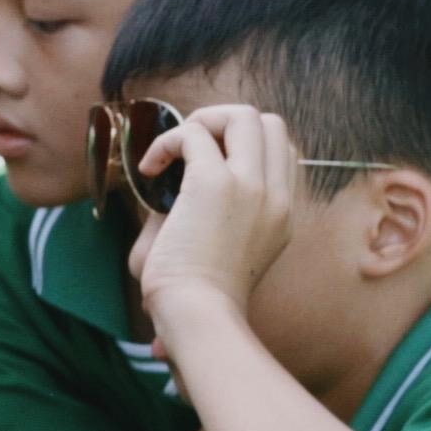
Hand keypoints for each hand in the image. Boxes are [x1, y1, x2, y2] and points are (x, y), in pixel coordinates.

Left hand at [128, 105, 294, 345]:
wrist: (198, 315)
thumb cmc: (195, 297)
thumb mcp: (211, 252)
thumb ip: (200, 218)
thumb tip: (162, 196)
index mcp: (282, 214)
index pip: (282, 152)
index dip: (242, 147)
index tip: (202, 167)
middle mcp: (276, 196)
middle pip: (270, 124)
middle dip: (224, 124)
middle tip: (187, 154)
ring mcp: (251, 187)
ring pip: (244, 115)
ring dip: (203, 122)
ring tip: (172, 154)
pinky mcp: (215, 184)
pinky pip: (193, 134)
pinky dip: (167, 142)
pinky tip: (147, 171)